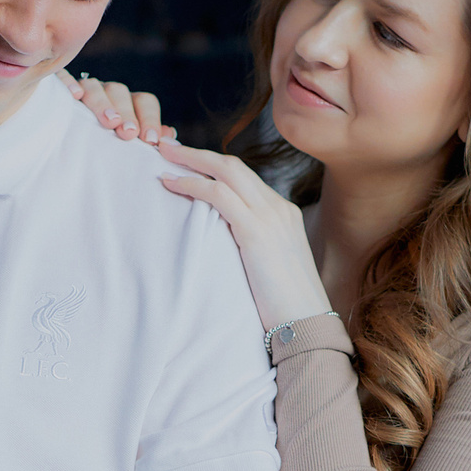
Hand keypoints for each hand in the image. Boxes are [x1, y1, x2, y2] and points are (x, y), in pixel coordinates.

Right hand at [58, 68, 175, 145]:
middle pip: (120, 92)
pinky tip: (74, 96)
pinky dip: (69, 83)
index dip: (150, 119)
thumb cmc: (103, 149)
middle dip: (126, 113)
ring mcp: (84, 90)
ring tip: (108, 122)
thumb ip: (147, 140)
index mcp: (128, 104)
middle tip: (128, 134)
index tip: (150, 141)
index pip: (145, 102)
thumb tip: (169, 136)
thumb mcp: (126, 147)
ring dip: (102, 102)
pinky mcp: (58, 89)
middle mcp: (108, 93)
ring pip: (94, 86)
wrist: (63, 147)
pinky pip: (64, 78)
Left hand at [156, 139, 330, 331]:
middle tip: (167, 146)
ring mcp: (270, 216)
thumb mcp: (270, 266)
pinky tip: (171, 184)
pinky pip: (218, 195)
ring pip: (226, 172)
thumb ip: (251, 245)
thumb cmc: (286, 305)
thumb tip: (222, 243)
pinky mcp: (256, 231)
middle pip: (234, 165)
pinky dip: (192, 185)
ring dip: (191, 161)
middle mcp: (278, 208)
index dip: (214, 167)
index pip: (245, 178)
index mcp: (283, 214)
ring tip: (163, 156)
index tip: (189, 163)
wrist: (307, 324)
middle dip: (198, 154)